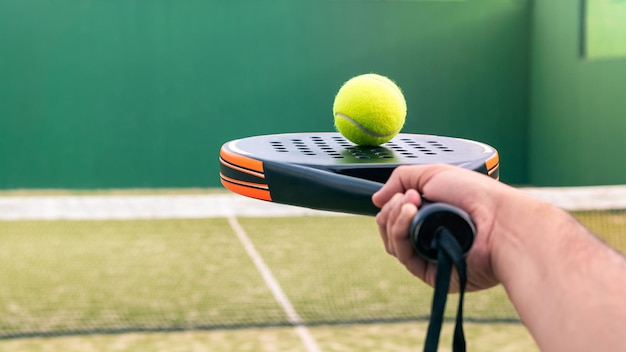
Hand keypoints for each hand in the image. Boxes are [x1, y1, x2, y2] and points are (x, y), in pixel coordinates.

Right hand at [372, 164, 503, 291]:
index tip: (404, 192)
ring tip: (411, 205)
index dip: (393, 203)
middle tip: (409, 198)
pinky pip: (403, 256)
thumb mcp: (433, 173)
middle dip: (392, 210)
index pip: (398, 215)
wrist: (498, 219)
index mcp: (433, 214)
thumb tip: (376, 199)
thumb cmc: (476, 196)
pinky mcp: (431, 273)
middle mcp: (430, 235)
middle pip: (389, 229)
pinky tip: (409, 217)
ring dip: (394, 219)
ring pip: (392, 243)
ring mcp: (430, 255)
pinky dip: (399, 234)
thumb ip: (400, 179)